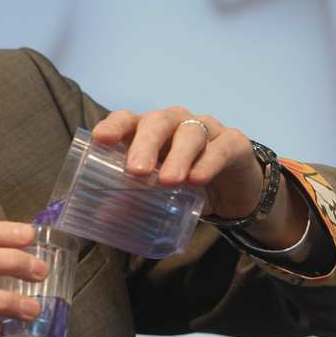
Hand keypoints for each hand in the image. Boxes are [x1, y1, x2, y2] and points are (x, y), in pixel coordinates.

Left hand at [92, 107, 304, 247]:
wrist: (232, 194)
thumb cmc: (185, 187)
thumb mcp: (158, 194)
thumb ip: (133, 200)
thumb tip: (102, 217)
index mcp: (150, 132)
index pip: (129, 119)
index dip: (115, 126)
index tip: (101, 140)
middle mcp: (176, 123)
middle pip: (159, 122)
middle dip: (145, 144)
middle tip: (136, 171)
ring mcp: (207, 129)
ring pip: (191, 132)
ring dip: (178, 156)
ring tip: (168, 181)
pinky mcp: (234, 143)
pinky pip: (221, 148)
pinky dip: (209, 162)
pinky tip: (198, 179)